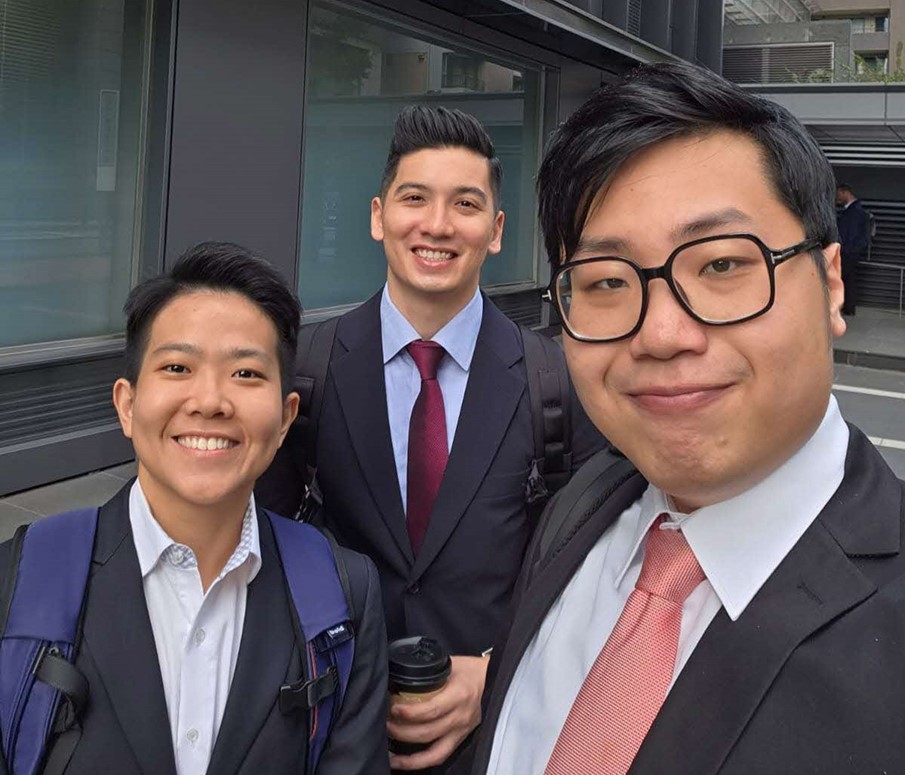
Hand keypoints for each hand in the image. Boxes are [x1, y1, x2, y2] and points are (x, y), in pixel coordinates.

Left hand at [387, 654, 488, 769]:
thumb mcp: (451, 664)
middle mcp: (460, 717)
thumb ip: (430, 672)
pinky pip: (439, 756)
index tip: (394, 708)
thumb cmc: (472, 670)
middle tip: (385, 723)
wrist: (494, 680)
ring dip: (407, 752)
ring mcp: (460, 731)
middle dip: (402, 731)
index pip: (432, 709)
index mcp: (458, 695)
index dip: (411, 713)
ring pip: (432, 751)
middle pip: (427, 732)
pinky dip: (420, 763)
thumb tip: (402, 674)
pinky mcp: (460, 740)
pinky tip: (403, 762)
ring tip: (388, 747)